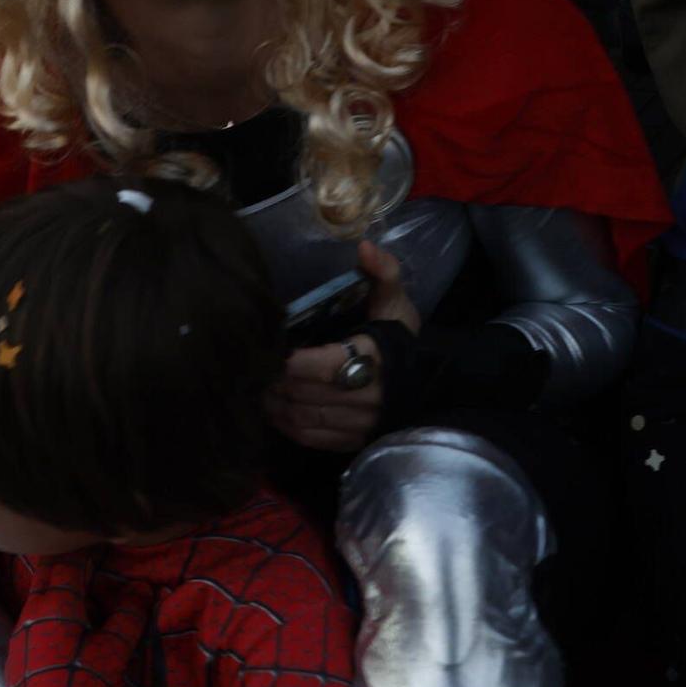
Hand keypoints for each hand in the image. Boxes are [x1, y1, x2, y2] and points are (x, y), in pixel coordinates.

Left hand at [8, 555, 155, 686]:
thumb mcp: (114, 654)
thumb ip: (127, 617)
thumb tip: (143, 590)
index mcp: (51, 609)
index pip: (66, 563)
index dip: (85, 548)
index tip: (102, 538)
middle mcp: (28, 618)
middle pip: (46, 576)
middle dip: (68, 561)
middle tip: (93, 553)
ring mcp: (19, 642)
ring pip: (37, 598)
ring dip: (58, 587)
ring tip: (83, 583)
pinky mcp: (18, 663)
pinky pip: (33, 621)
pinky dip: (51, 610)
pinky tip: (68, 620)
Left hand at [265, 242, 418, 453]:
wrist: (430, 382)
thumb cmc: (403, 338)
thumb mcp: (395, 300)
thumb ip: (382, 271)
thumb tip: (363, 245)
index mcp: (371, 357)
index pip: (318, 365)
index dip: (287, 360)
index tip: (270, 347)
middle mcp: (365, 396)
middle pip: (304, 393)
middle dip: (275, 382)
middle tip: (254, 366)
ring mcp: (359, 423)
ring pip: (305, 418)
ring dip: (276, 405)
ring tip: (259, 388)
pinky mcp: (354, 440)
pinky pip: (314, 438)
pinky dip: (289, 426)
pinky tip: (275, 411)